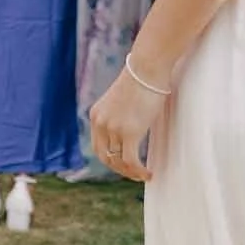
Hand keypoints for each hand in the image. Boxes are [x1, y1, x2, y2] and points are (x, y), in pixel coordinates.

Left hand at [88, 66, 168, 181]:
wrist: (147, 69)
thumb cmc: (142, 80)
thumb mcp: (123, 101)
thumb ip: (122, 116)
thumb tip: (134, 127)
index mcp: (96, 115)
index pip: (97, 145)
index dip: (109, 159)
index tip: (122, 165)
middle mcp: (100, 123)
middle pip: (104, 156)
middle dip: (118, 169)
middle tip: (133, 174)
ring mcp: (113, 128)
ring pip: (118, 161)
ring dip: (130, 172)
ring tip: (142, 175)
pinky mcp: (129, 132)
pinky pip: (130, 161)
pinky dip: (138, 171)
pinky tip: (149, 174)